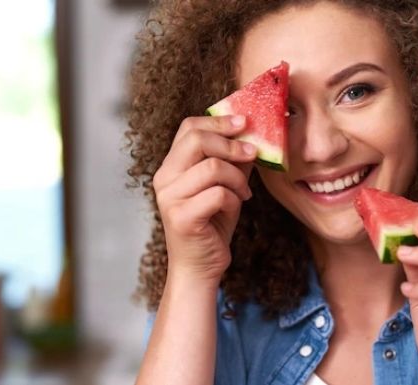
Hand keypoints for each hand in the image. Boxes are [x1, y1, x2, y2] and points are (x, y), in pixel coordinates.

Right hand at [153, 115, 256, 285]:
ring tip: (244, 192)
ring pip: (213, 168)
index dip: (218, 121)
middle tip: (253, 153)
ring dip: (237, 178)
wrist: (201, 267)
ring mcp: (170, 199)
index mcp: (171, 167)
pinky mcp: (182, 218)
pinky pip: (218, 194)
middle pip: (197, 140)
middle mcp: (164, 179)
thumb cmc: (213, 224)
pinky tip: (235, 207)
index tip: (244, 123)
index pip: (189, 128)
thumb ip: (232, 161)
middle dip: (232, 144)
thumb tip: (252, 134)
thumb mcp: (225, 186)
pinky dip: (234, 199)